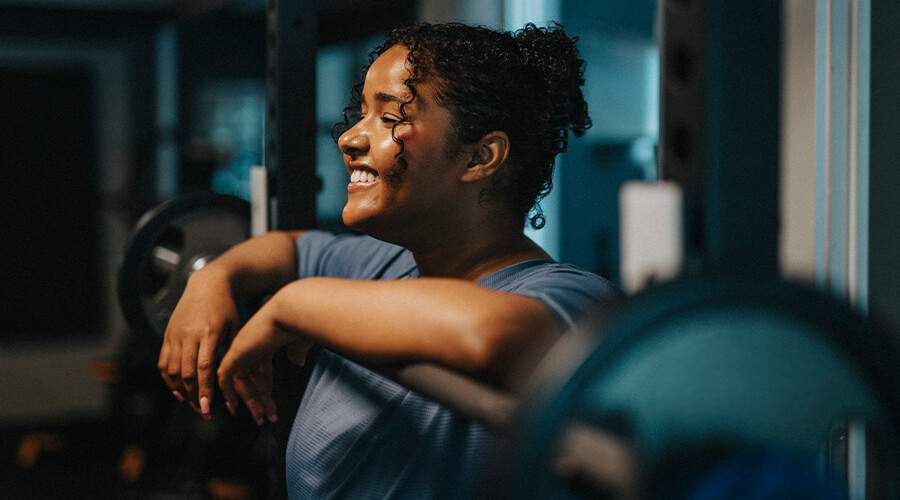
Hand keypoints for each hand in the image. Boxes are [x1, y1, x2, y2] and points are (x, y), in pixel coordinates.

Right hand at [158, 269, 238, 418]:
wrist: (207, 285)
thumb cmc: (227, 309)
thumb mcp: (235, 328)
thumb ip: (232, 352)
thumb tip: (233, 382)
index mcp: (209, 332)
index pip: (203, 368)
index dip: (204, 389)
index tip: (207, 407)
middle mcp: (189, 334)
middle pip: (186, 372)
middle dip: (193, 395)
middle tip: (201, 411)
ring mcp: (175, 334)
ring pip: (171, 370)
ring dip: (180, 390)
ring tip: (192, 403)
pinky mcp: (167, 335)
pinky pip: (163, 362)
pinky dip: (168, 379)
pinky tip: (177, 390)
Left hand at [217, 298, 298, 424]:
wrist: (292, 313)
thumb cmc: (300, 324)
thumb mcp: (300, 342)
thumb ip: (296, 352)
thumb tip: (298, 361)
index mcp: (266, 339)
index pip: (261, 366)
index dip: (264, 385)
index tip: (268, 401)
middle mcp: (251, 343)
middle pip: (251, 376)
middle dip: (258, 399)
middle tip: (264, 417)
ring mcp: (242, 348)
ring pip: (240, 381)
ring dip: (250, 402)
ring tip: (261, 418)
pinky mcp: (235, 353)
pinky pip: (226, 378)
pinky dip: (229, 393)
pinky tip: (235, 407)